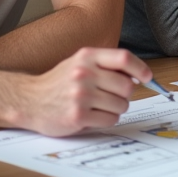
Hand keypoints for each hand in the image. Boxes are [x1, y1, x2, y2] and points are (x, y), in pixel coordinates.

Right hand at [18, 47, 150, 135]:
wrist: (29, 101)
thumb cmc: (60, 83)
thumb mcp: (80, 64)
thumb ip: (106, 66)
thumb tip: (139, 76)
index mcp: (87, 57)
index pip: (124, 58)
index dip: (140, 69)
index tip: (147, 77)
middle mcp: (84, 73)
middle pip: (126, 86)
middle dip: (126, 94)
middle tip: (113, 96)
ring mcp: (80, 95)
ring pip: (121, 105)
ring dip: (116, 108)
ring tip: (100, 106)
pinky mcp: (78, 116)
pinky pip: (110, 119)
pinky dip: (107, 119)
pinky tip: (93, 115)